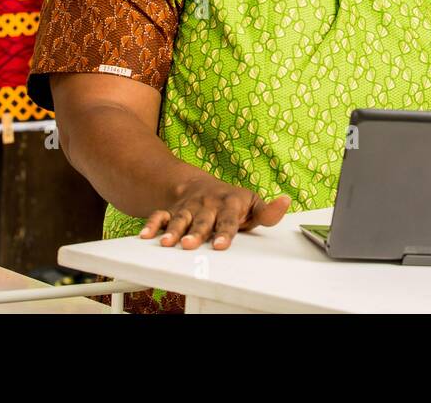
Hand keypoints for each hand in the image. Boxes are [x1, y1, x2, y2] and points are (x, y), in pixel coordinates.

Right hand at [139, 176, 289, 250]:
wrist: (199, 185)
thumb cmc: (231, 202)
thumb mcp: (252, 204)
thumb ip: (267, 212)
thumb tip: (285, 202)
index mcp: (229, 204)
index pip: (228, 220)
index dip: (225, 232)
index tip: (222, 245)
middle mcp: (208, 205)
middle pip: (202, 221)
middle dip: (195, 233)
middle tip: (189, 245)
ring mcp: (189, 207)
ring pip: (180, 219)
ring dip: (172, 230)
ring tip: (168, 243)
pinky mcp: (173, 210)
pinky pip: (160, 215)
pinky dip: (152, 224)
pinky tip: (146, 235)